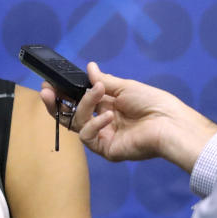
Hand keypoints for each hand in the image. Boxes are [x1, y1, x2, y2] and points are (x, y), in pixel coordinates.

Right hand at [39, 62, 216, 172]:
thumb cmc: (154, 104)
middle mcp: (102, 122)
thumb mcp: (125, 87)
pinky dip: (94, 124)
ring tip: (99, 93)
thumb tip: (90, 68)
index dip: (63, 92)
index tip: (50, 82)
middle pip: (69, 115)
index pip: (77, 100)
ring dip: (85, 105)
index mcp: (107, 106)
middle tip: (46, 90)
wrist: (170, 123)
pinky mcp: (106, 149)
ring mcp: (103, 136)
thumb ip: (103, 81)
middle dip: (55, 103)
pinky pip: (87, 137)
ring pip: (77, 122)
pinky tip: (108, 116)